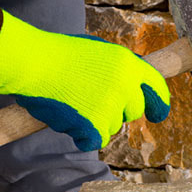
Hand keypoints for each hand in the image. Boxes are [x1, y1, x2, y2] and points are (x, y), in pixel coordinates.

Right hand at [0, 7, 169, 151]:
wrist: (32, 64)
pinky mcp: (95, 126)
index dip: (159, 103)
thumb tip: (129, 89)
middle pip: (133, 111)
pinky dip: (81, 135)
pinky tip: (67, 118)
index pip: (156, 85)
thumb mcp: (96, 51)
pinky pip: (94, 141)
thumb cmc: (56, 55)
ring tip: (72, 104)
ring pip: (112, 127)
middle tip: (93, 106)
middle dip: (118, 112)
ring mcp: (110, 107)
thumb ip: (116, 69)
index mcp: (127, 63)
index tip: (158, 114)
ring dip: (95, 123)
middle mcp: (125, 85)